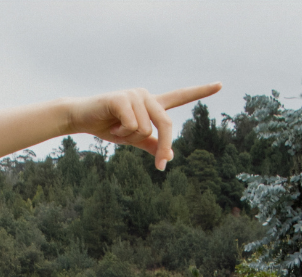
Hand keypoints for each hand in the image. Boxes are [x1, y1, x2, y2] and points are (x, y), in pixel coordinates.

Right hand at [66, 83, 221, 169]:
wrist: (81, 117)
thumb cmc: (106, 126)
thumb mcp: (131, 138)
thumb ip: (151, 144)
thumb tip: (169, 156)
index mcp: (152, 104)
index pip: (180, 96)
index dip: (200, 91)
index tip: (220, 85)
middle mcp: (147, 96)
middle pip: (166, 124)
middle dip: (163, 147)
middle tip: (160, 167)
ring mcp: (136, 95)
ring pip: (146, 129)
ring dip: (129, 136)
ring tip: (115, 127)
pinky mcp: (123, 98)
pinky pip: (133, 125)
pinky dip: (121, 131)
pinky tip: (110, 123)